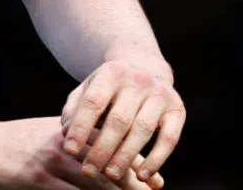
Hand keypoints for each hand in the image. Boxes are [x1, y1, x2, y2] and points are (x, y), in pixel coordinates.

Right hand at [0, 116, 164, 189]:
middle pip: (111, 164)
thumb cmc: (5, 144)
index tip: (155, 179)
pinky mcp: (38, 181)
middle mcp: (65, 144)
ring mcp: (52, 162)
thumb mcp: (39, 136)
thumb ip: (66, 143)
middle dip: (136, 183)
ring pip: (97, 183)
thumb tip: (92, 156)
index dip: (136, 164)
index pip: (111, 146)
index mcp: (68, 131)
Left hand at [60, 59, 184, 184]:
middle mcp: (138, 81)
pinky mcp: (177, 110)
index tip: (69, 150)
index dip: (81, 127)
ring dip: (126, 156)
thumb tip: (65, 132)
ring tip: (111, 175)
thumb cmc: (110, 87)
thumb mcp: (89, 88)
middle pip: (118, 120)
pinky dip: (157, 159)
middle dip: (102, 149)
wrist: (147, 67)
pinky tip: (143, 175)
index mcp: (111, 73)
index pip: (93, 102)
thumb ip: (74, 108)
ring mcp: (160, 95)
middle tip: (89, 171)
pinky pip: (169, 138)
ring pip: (142, 130)